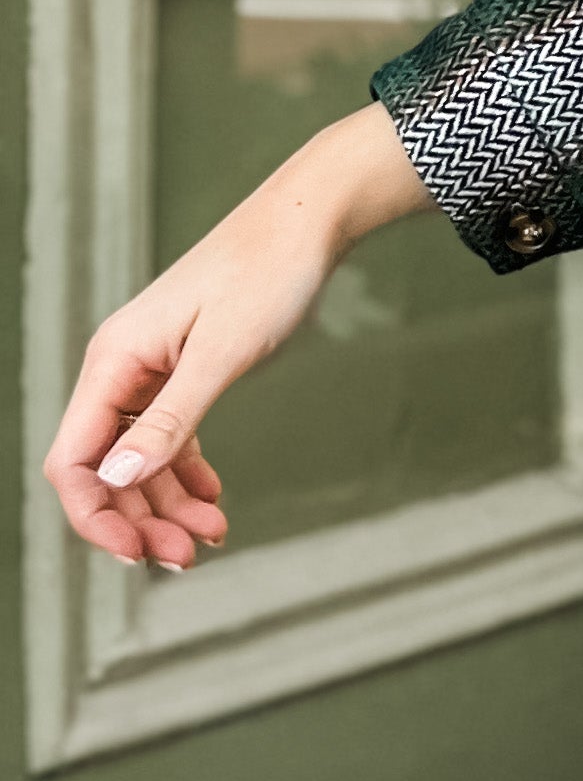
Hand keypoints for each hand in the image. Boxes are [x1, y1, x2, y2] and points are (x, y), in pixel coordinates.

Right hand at [43, 103, 431, 571]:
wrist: (310, 222)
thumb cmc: (269, 273)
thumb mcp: (223, 354)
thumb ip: (171, 420)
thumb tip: (118, 479)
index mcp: (113, 361)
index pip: (73, 460)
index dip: (95, 515)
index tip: (137, 554)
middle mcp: (121, 369)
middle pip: (106, 468)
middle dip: (139, 519)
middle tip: (187, 559)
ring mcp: (151, 371)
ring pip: (141, 459)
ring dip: (167, 504)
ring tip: (211, 536)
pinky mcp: (184, 371)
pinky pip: (170, 437)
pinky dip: (188, 474)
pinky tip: (214, 500)